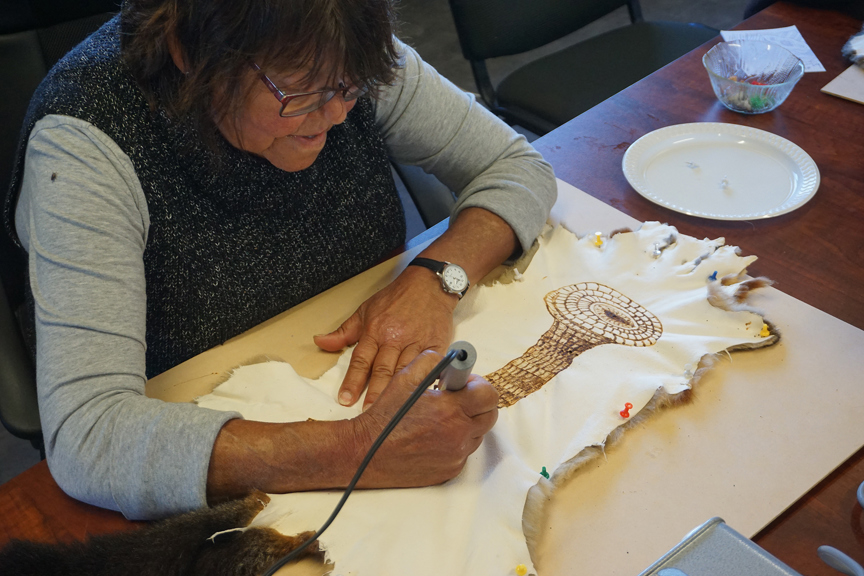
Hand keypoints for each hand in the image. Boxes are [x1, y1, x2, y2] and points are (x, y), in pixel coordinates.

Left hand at [314, 266, 456, 409]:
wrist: (429, 284)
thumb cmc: (396, 298)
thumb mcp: (365, 310)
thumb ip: (344, 332)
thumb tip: (320, 341)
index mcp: (375, 330)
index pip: (361, 360)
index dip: (352, 381)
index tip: (345, 399)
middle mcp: (395, 338)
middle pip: (383, 370)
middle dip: (375, 394)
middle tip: (368, 414)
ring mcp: (417, 343)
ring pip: (405, 372)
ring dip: (397, 393)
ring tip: (391, 413)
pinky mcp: (436, 346)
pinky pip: (429, 367)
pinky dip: (424, 382)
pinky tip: (420, 397)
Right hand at [349, 350, 498, 486]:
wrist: (366, 452)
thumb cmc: (385, 415)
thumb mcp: (405, 378)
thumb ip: (432, 360)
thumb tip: (452, 360)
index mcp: (451, 410)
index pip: (489, 395)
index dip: (479, 385)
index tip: (464, 383)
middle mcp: (458, 436)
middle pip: (489, 416)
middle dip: (477, 403)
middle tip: (456, 399)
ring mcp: (456, 456)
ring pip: (478, 434)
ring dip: (467, 422)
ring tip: (441, 417)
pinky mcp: (450, 471)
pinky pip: (463, 451)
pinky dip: (456, 441)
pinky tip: (434, 435)